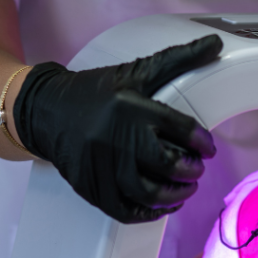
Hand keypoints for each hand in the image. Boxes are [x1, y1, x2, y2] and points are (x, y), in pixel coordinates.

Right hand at [13, 36, 220, 223]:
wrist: (43, 110)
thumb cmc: (95, 93)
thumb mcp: (136, 72)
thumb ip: (178, 61)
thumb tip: (214, 44)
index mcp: (131, 107)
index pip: (181, 129)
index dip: (202, 143)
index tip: (207, 148)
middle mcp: (115, 136)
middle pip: (168, 164)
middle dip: (191, 170)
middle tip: (195, 168)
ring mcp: (101, 164)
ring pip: (149, 192)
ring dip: (176, 195)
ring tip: (184, 188)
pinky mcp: (90, 186)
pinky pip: (125, 210)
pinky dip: (148, 213)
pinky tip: (161, 206)